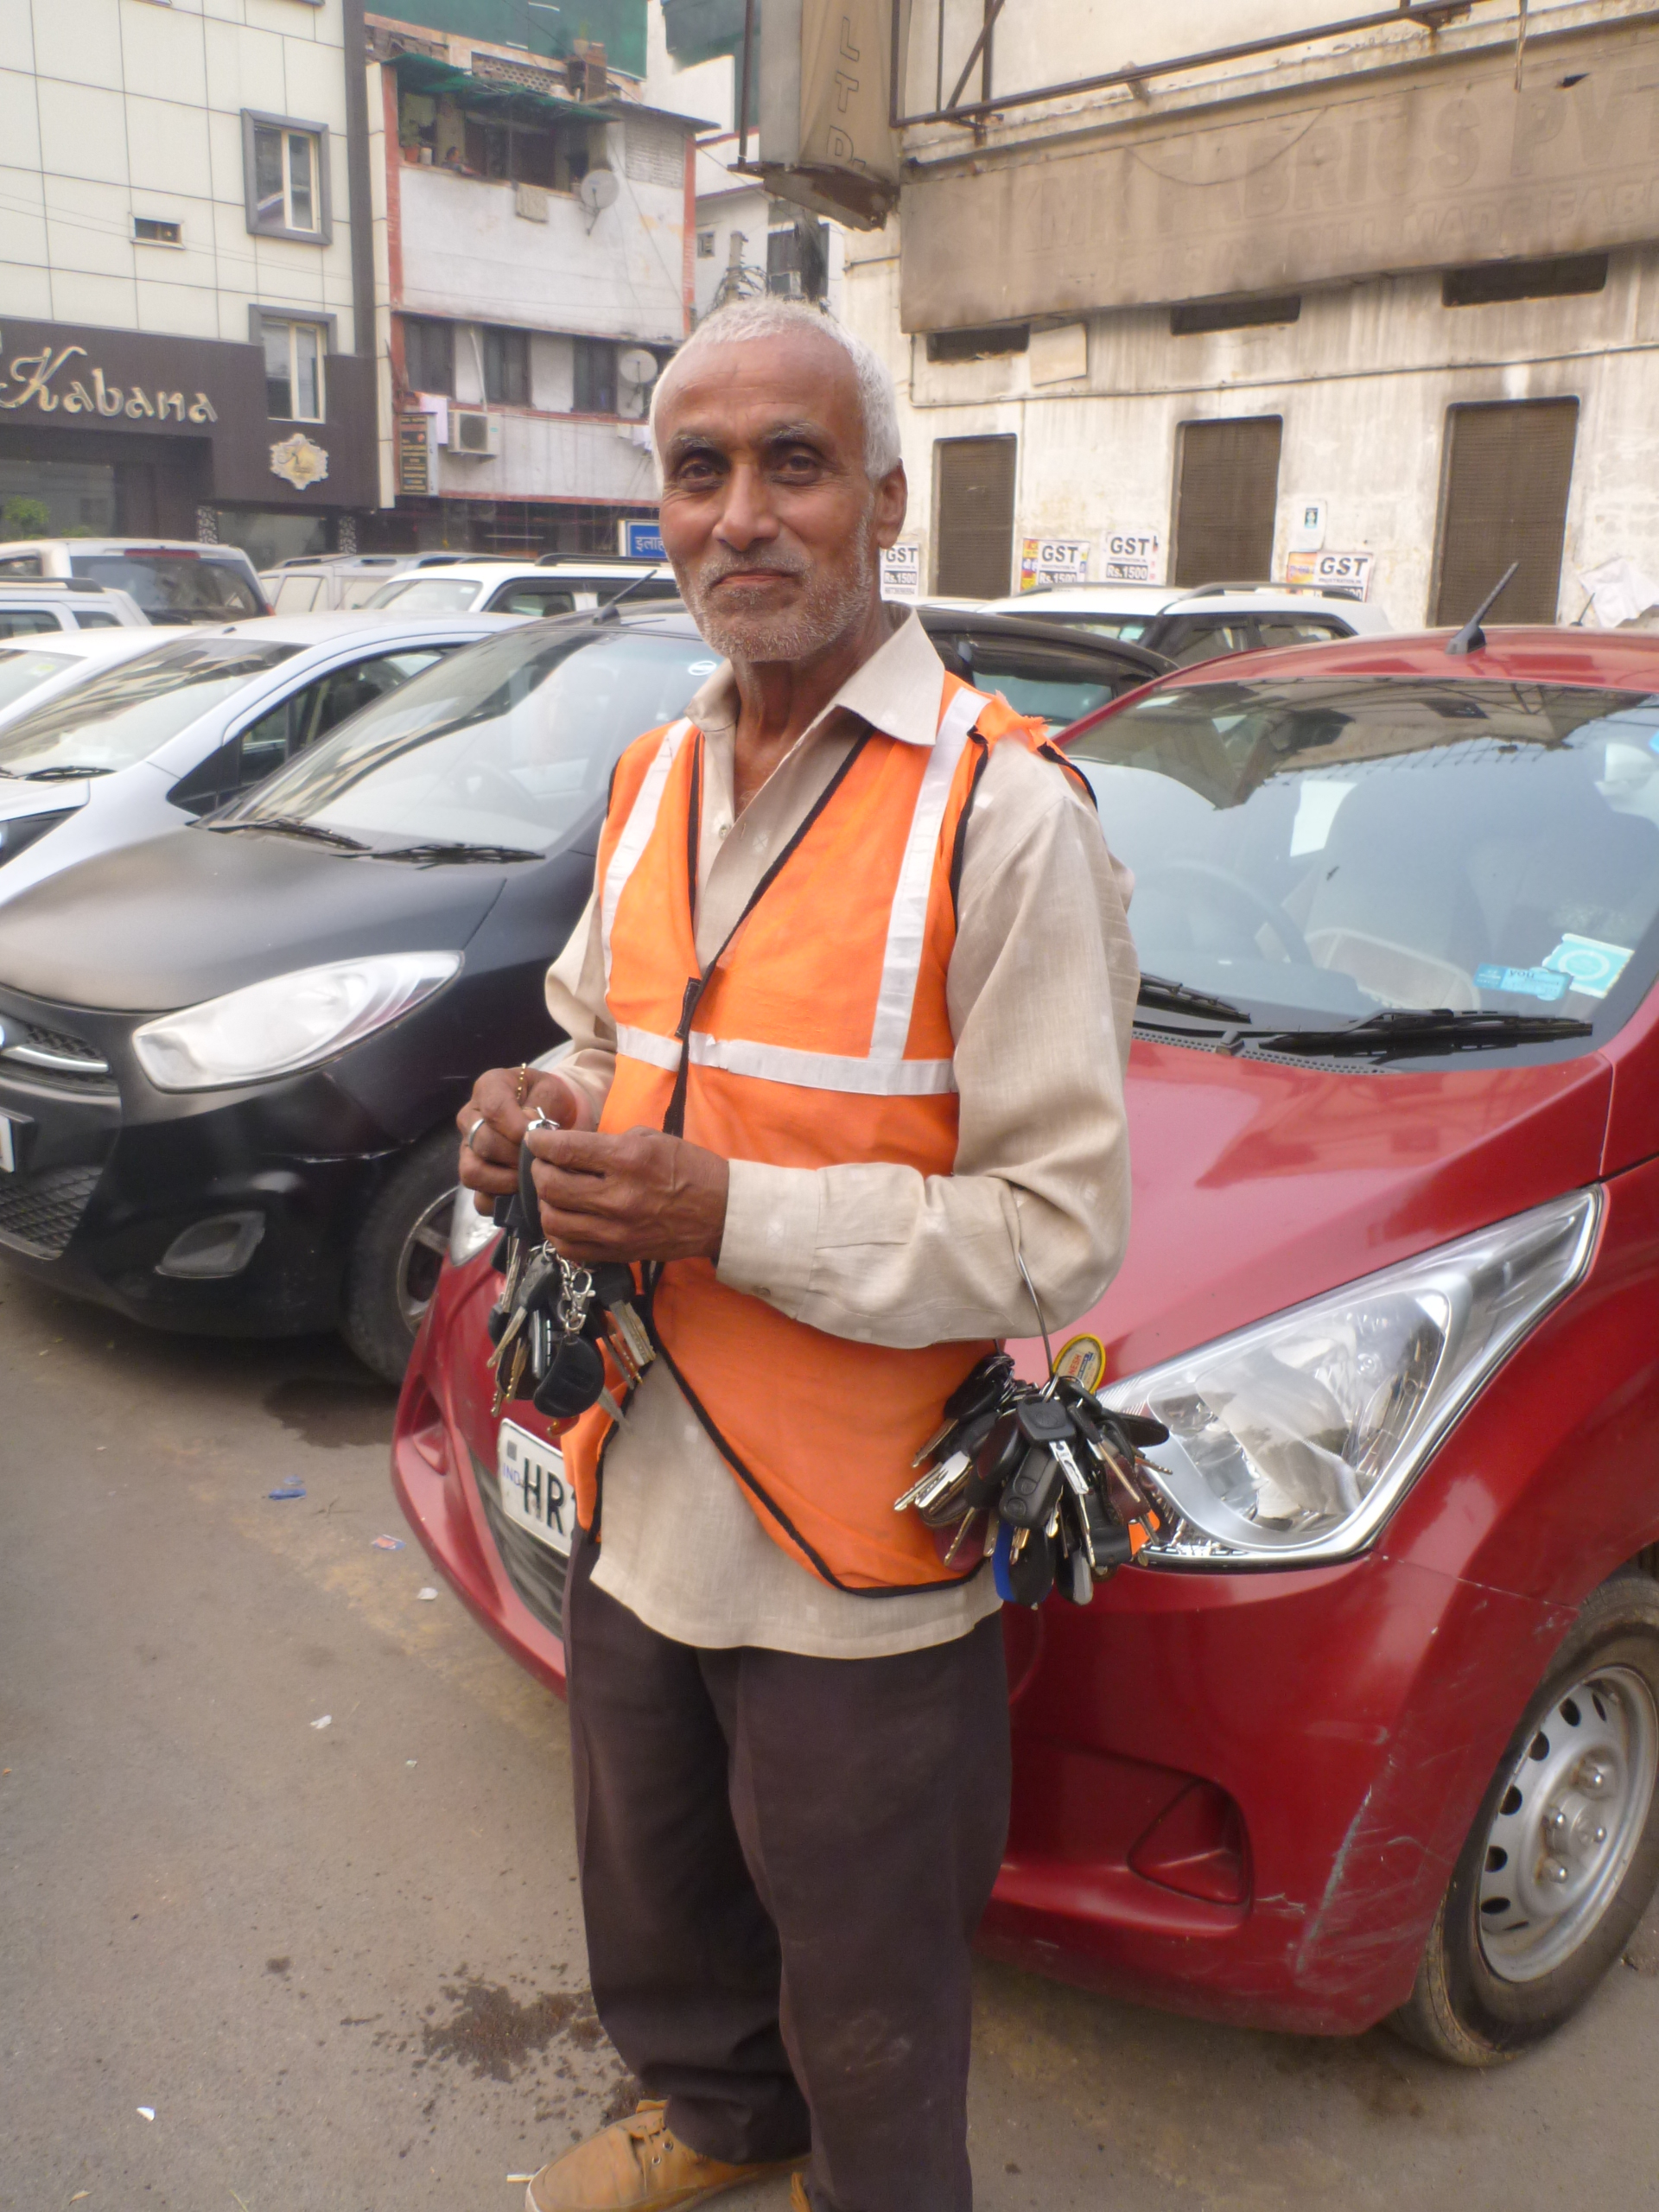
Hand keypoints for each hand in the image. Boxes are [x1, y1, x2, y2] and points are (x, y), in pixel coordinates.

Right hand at [456, 1065, 593, 1214]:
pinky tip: (523, 1193)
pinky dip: (502, 1201)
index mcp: (488, 1088)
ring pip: (472, 1173)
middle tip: (540, 1158)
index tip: (539, 1133)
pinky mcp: (477, 1178)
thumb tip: (530, 1130)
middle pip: (483, 1144)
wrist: (554, 1115)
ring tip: (530, 1177)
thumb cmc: (550, 1100)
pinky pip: (479, 1199)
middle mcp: (470, 1118)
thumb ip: (541, 1106)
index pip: (493, 1108)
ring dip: (506, 1180)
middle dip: (517, 1155)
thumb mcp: (551, 1091)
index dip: (517, 1126)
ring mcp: (468, 1150)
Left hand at [524, 1122, 728, 1264]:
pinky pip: (568, 1248)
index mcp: (628, 1160)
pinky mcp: (616, 1253)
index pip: (564, 1150)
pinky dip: (558, 1231)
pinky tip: (566, 1218)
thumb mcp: (651, 1139)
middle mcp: (617, 1197)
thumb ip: (607, 1143)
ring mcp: (615, 1231)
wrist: (721, 1213)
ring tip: (555, 1192)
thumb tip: (571, 1147)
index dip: (540, 1142)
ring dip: (546, 1202)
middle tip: (545, 1164)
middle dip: (539, 1170)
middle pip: (551, 1185)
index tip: (535, 1139)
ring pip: (553, 1220)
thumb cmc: (689, 1169)